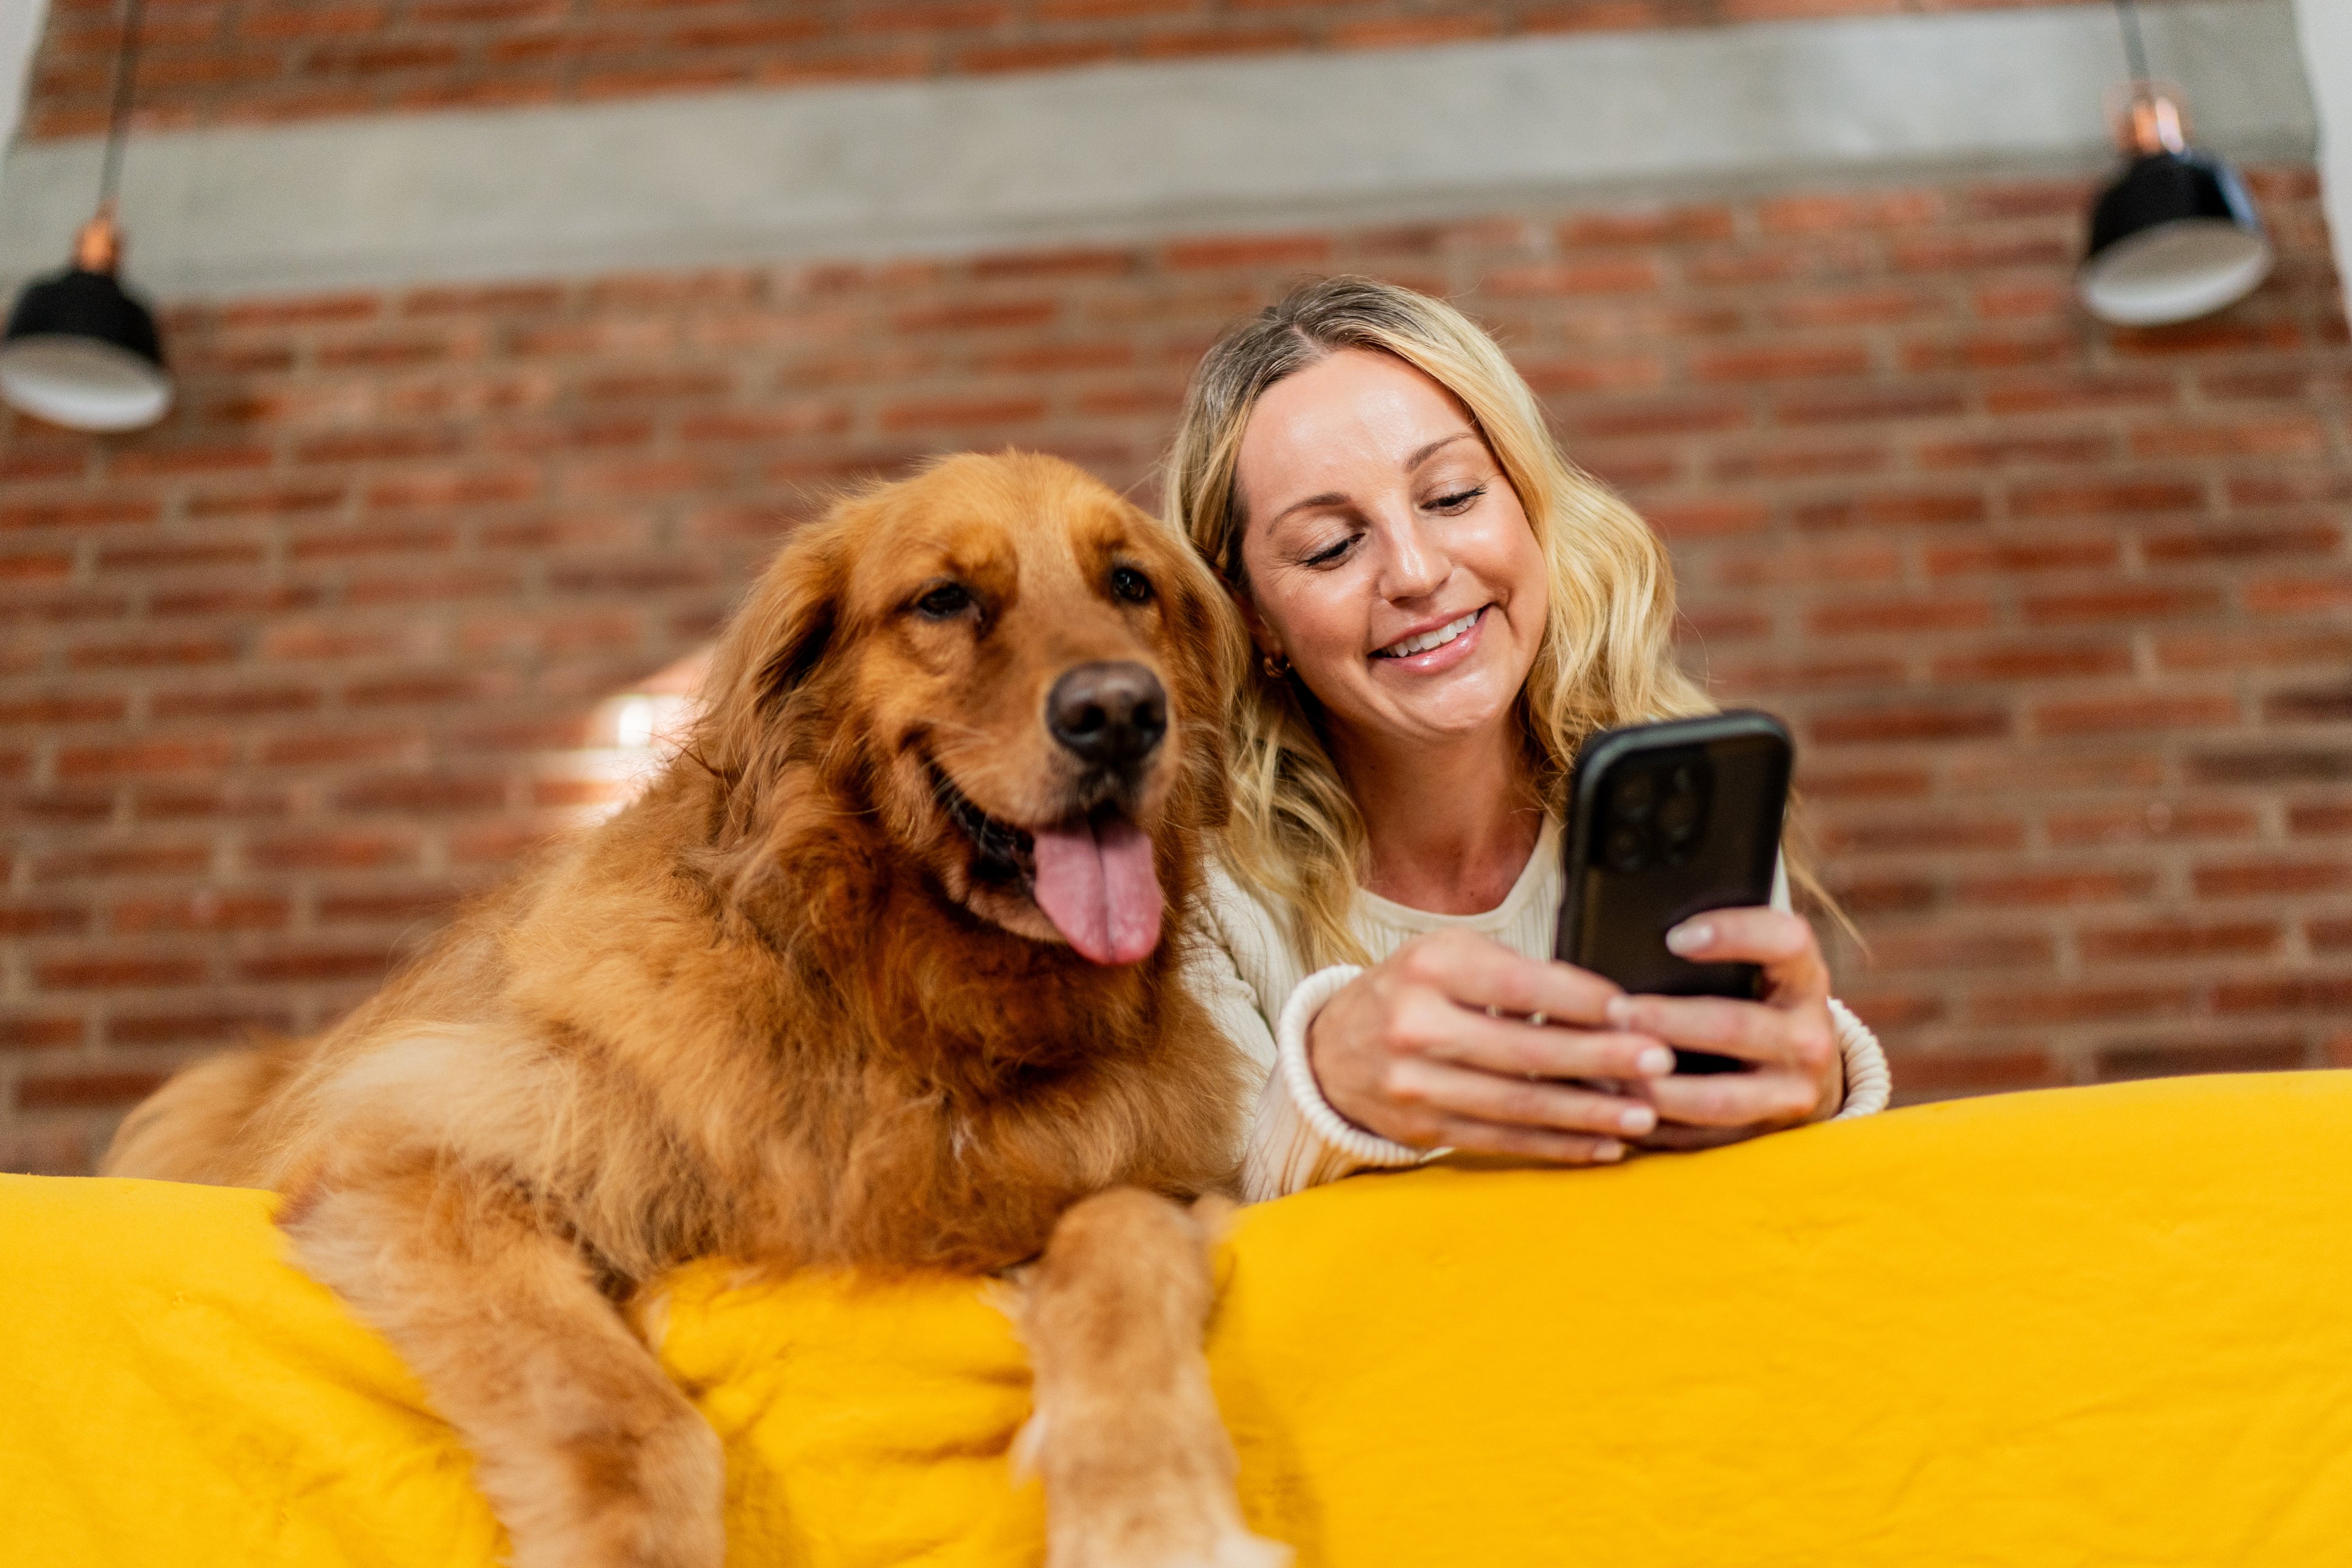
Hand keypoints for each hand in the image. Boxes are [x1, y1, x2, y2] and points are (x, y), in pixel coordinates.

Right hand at [1306, 929, 1677, 1163]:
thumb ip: (1513, 972)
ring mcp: (1416, 1086)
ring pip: (1518, 1106)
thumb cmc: (1409, 990)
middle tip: (1659, 1062)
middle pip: (1523, 1052)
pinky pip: (1503, 1140)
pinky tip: (1602, 1146)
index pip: (1516, 986)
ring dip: (1588, 1113)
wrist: (1329, 1050)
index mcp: (1428, 970)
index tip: (1632, 1010)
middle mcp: (1416, 1028)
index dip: (1579, 1000)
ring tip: (1642, 1114)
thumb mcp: (1447, 955)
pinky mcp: (1425, 1129)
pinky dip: (1557, 1146)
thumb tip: (1602, 1004)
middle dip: (1600, 1059)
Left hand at [1604, 907, 1843, 1150]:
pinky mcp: (1764, 1136)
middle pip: (1733, 1025)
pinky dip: (1653, 1123)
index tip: (1674, 938)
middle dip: (1665, 1020)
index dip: (1733, 933)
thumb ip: (1717, 951)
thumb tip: (1626, 935)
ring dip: (1653, 1085)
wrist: (1803, 1074)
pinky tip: (1614, 1106)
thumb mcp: (1759, 970)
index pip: (1785, 941)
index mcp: (1805, 978)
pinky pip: (1702, 1137)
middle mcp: (1810, 1037)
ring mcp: (1791, 1093)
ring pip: (1716, 1097)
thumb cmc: (1757, 1001)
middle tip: (1612, 1011)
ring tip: (1602, 1066)